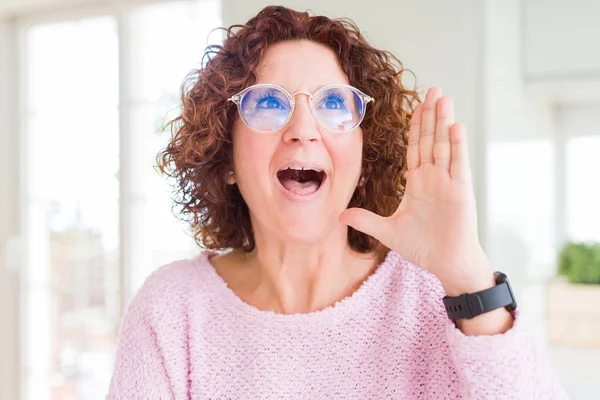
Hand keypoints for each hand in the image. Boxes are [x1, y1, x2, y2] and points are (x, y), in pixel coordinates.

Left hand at [339, 87, 493, 295]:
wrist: (446, 263)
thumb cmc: (422, 247)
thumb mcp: (387, 231)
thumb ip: (365, 220)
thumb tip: (340, 214)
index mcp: (418, 183)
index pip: (415, 148)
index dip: (415, 127)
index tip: (415, 106)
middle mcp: (433, 178)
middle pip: (430, 140)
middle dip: (431, 115)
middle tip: (433, 90)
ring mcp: (448, 182)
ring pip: (444, 145)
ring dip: (443, 122)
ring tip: (444, 98)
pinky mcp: (461, 191)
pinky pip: (458, 163)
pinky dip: (457, 145)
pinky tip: (454, 125)